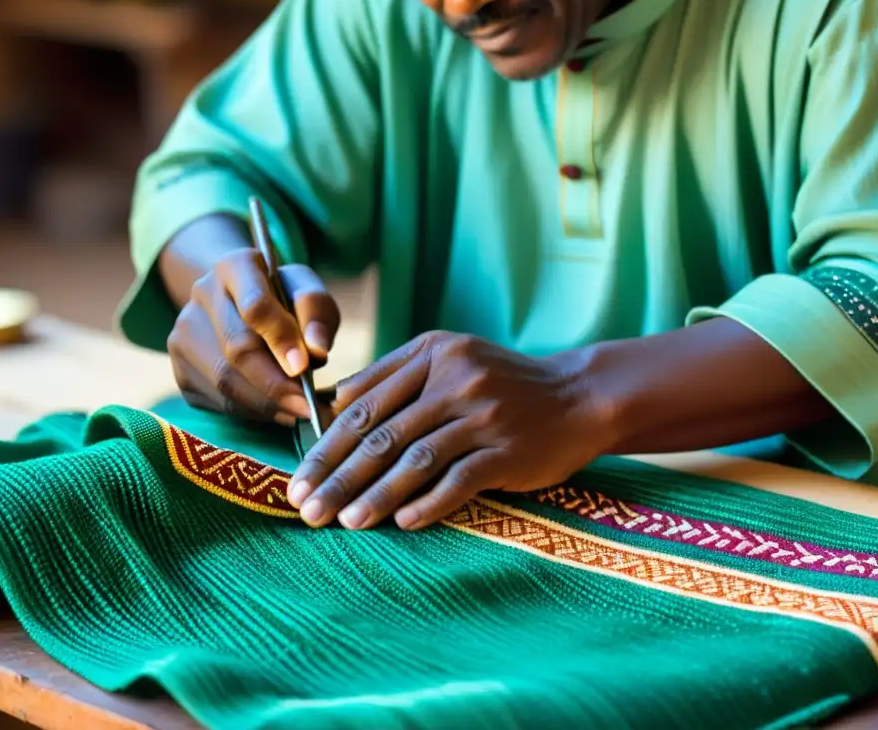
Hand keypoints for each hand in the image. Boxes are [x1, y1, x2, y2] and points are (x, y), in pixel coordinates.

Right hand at [167, 248, 339, 425]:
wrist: (240, 307)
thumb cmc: (285, 301)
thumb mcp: (308, 294)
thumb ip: (316, 314)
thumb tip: (316, 351)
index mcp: (235, 266)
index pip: (254, 305)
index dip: (281, 339)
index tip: (304, 368)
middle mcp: (201, 295)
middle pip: (237, 349)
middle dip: (276, 384)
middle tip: (308, 406)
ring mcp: (183, 333)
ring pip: (224, 381)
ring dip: (266, 404)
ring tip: (297, 411)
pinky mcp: (180, 369)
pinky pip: (217, 400)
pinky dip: (251, 412)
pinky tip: (275, 410)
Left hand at [286, 331, 608, 529]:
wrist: (578, 396)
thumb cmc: (502, 383)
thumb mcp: (449, 358)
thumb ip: (392, 374)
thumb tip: (333, 405)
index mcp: (432, 353)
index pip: (365, 406)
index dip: (327, 447)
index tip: (299, 479)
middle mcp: (455, 380)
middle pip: (382, 435)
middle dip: (339, 477)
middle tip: (307, 510)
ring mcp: (483, 415)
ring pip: (414, 460)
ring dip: (375, 496)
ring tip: (343, 523)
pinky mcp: (509, 450)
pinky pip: (459, 481)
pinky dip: (428, 504)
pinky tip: (401, 524)